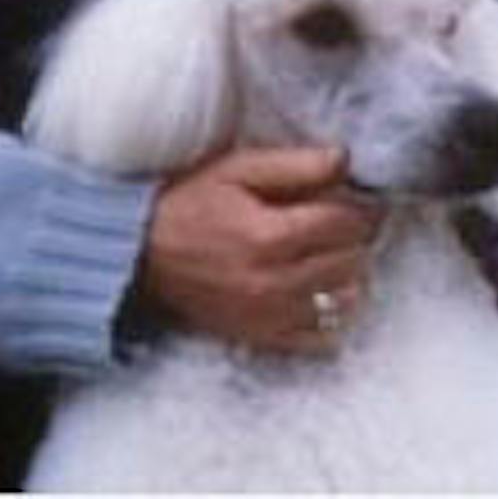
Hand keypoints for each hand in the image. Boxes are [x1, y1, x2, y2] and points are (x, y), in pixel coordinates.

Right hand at [139, 146, 385, 353]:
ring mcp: (268, 316)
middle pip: (351, 260)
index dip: (360, 206)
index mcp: (269, 236)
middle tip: (343, 222)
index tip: (358, 197)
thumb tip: (344, 159)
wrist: (137, 256)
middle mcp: (273, 283)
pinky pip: (321, 339)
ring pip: (344, 299)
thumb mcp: (237, 169)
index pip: (346, 223)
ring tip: (332, 253)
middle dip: (355, 237)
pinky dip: (331, 315)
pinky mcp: (260, 337)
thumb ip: (294, 164)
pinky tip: (321, 291)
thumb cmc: (189, 203)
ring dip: (348, 273)